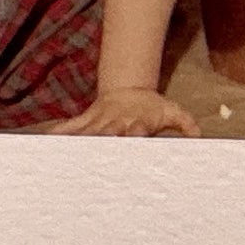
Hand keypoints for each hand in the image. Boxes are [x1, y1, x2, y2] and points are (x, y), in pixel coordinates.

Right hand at [43, 87, 200, 137]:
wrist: (130, 89)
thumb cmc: (153, 108)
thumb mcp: (173, 111)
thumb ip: (187, 124)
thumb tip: (200, 135)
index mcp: (138, 123)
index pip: (137, 129)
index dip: (136, 132)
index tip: (134, 135)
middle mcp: (117, 123)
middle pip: (110, 133)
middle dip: (105, 141)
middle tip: (98, 152)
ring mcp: (100, 121)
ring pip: (88, 132)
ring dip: (80, 142)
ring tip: (67, 155)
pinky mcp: (86, 119)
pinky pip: (70, 127)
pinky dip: (59, 133)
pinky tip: (45, 141)